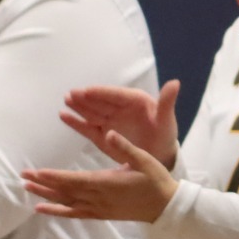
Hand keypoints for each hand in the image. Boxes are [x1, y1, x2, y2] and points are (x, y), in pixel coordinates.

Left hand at [23, 128, 177, 222]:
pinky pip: (74, 214)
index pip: (74, 180)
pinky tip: (42, 209)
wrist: (165, 207)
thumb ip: (125, 147)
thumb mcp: (145, 159)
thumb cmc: (156, 180)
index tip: (36, 172)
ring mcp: (98, 208)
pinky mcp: (100, 214)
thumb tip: (110, 133)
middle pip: (65, 191)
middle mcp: (99, 198)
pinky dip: (57, 211)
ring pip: (66, 203)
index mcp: (107, 183)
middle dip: (42, 184)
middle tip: (22, 177)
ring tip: (26, 189)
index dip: (53, 177)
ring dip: (45, 196)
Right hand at [60, 82, 180, 166]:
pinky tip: (63, 116)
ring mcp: (109, 121)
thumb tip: (175, 82)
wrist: (159, 156)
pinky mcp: (102, 135)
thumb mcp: (167, 119)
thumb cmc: (164, 135)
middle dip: (86, 98)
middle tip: (71, 94)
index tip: (88, 91)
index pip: (115, 95)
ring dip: (78, 107)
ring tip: (66, 100)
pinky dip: (76, 123)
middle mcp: (119, 108)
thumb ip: (167, 102)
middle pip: (100, 102)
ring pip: (91, 112)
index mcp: (134, 101)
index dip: (102, 93)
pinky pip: (87, 128)